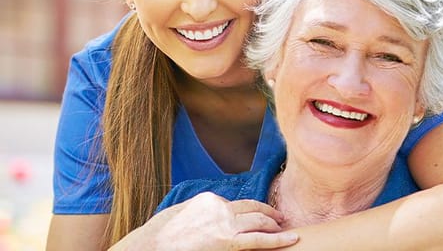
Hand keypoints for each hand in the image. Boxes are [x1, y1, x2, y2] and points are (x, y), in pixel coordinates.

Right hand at [118, 192, 297, 249]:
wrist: (149, 248)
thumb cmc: (158, 236)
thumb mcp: (180, 214)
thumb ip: (201, 212)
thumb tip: (210, 216)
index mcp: (209, 200)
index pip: (236, 204)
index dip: (248, 211)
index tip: (257, 215)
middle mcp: (220, 208)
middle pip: (252, 208)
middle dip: (268, 213)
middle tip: (279, 218)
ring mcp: (225, 223)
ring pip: (259, 221)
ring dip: (274, 224)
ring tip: (284, 228)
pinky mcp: (228, 241)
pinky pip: (259, 239)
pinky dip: (278, 239)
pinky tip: (291, 239)